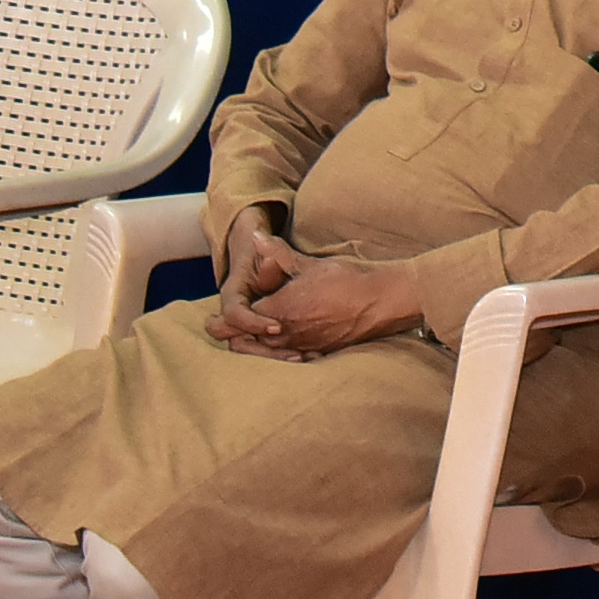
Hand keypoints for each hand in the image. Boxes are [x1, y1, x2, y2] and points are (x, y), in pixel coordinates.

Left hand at [208, 209, 419, 358]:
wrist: (383, 301)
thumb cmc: (347, 279)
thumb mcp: (309, 264)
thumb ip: (278, 254)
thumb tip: (256, 239)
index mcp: (279, 311)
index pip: (237, 323)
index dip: (223, 322)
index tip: (215, 319)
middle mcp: (288, 334)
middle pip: (246, 346)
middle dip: (234, 337)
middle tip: (226, 328)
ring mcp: (304, 346)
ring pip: (267, 356)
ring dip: (256, 347)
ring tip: (250, 336)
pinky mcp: (320, 353)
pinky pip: (291, 359)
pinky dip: (281, 354)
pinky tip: (283, 346)